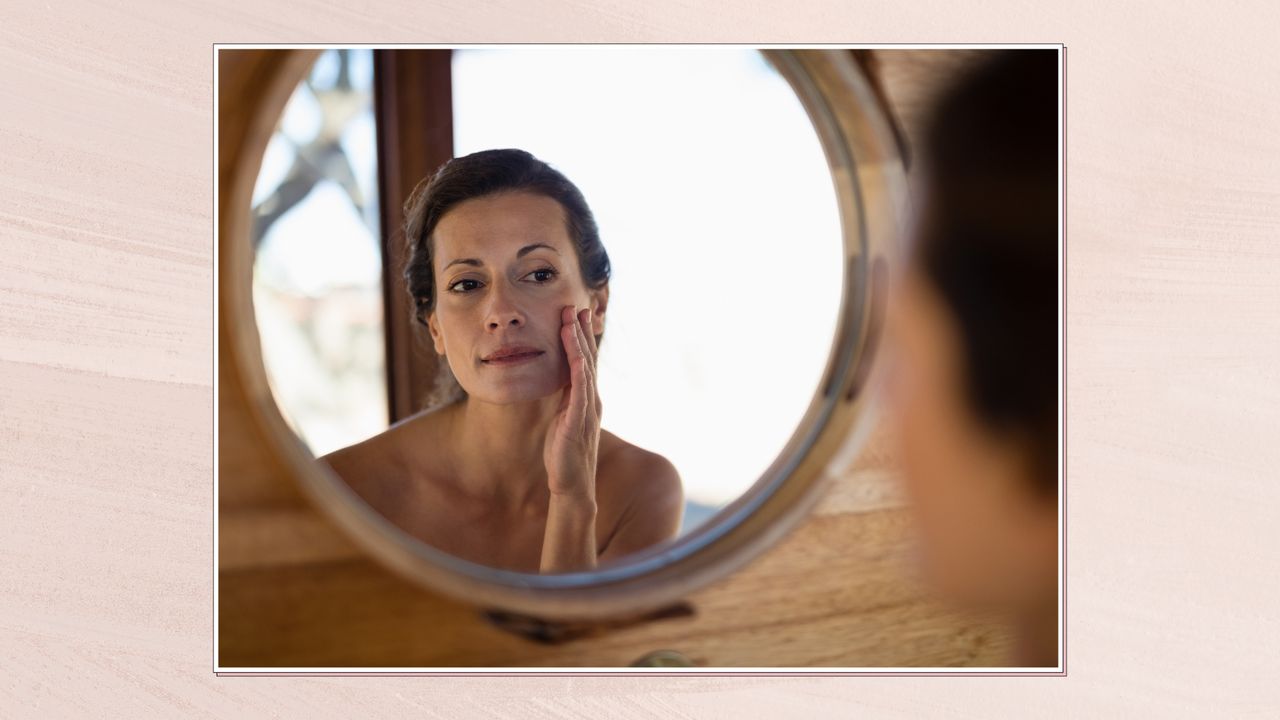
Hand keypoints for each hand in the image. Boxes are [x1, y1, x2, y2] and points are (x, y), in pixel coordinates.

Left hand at [542, 306, 601, 504]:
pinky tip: (577, 354)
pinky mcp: (579, 420)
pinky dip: (580, 369)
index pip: (584, 362)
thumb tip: (558, 384)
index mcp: (586, 399)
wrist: (572, 485)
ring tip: (573, 320)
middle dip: (582, 332)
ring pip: (585, 369)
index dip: (580, 338)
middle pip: (588, 359)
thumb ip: (564, 401)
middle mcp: (591, 400)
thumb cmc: (563, 455)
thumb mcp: (562, 420)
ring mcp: (587, 409)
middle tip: (577, 306)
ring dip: (579, 343)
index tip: (576, 316)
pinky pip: (580, 390)